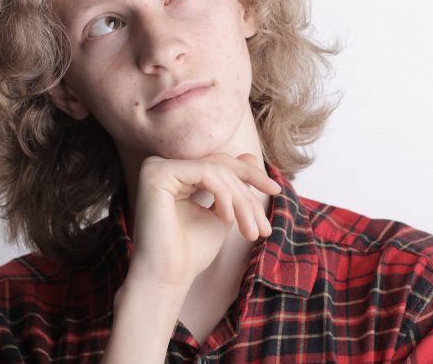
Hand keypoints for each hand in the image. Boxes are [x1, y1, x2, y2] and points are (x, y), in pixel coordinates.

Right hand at [126, 153, 281, 291]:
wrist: (167, 278)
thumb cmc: (190, 253)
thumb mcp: (222, 213)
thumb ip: (233, 187)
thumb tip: (251, 155)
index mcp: (175, 174)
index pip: (220, 165)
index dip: (250, 175)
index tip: (276, 191)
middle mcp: (161, 166)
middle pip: (220, 165)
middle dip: (248, 194)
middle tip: (264, 227)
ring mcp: (156, 167)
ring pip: (216, 170)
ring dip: (240, 200)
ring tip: (249, 231)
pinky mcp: (156, 173)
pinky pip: (205, 173)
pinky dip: (223, 194)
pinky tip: (227, 218)